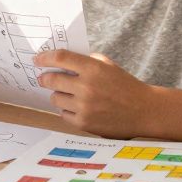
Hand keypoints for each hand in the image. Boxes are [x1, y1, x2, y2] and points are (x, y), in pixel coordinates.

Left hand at [34, 50, 154, 137]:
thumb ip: (87, 61)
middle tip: (43, 78)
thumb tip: (62, 61)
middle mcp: (86, 87)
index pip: (60, 58)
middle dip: (44, 78)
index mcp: (93, 69)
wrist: (143, 111)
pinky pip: (63, 114)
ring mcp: (84, 107)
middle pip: (51, 79)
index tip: (37, 59)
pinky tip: (75, 107)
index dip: (45, 57)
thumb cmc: (125, 85)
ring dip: (57, 95)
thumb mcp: (108, 65)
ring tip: (66, 94)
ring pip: (55, 98)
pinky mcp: (84, 123)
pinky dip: (66, 110)